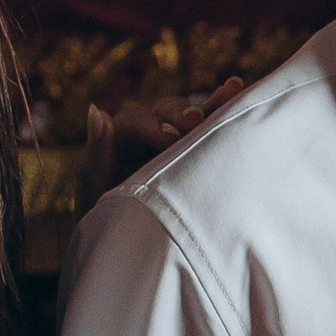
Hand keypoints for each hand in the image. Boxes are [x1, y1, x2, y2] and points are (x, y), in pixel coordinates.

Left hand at [74, 79, 249, 204]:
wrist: (130, 246)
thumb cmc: (108, 218)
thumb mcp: (96, 188)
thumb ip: (97, 152)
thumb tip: (97, 110)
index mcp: (121, 137)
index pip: (135, 122)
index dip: (151, 126)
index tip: (168, 136)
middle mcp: (150, 131)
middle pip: (166, 112)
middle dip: (181, 114)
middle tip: (195, 120)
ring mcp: (177, 139)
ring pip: (194, 115)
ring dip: (212, 103)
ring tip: (232, 90)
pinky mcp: (198, 150)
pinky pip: (212, 127)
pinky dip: (225, 110)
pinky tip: (239, 90)